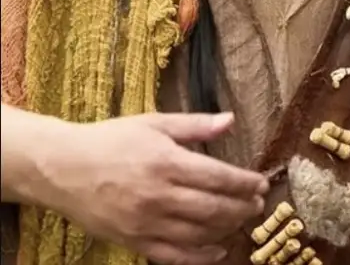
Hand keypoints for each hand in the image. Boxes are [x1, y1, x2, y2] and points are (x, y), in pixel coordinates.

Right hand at [38, 112, 267, 264]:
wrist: (64, 169)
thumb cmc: (112, 140)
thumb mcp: (155, 122)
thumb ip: (195, 125)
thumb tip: (231, 120)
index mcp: (166, 162)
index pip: (218, 177)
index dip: (244, 183)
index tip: (262, 183)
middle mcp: (159, 196)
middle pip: (213, 208)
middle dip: (242, 208)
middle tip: (259, 205)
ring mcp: (146, 223)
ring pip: (198, 234)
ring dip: (226, 230)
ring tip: (243, 222)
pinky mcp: (134, 242)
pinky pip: (174, 256)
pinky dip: (200, 257)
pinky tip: (218, 251)